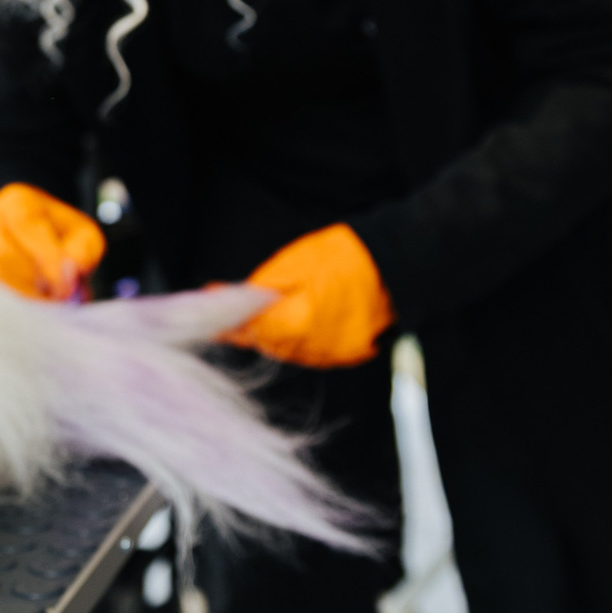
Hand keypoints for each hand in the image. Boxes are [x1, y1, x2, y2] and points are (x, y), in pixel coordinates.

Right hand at [0, 183, 105, 300]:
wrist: (43, 240)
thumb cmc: (63, 237)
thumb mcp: (84, 235)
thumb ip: (82, 251)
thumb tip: (69, 273)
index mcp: (19, 201)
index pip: (25, 225)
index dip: (46, 257)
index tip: (66, 286)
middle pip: (5, 252)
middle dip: (35, 279)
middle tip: (60, 296)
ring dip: (25, 292)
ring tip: (49, 297)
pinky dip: (13, 298)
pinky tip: (32, 301)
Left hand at [223, 224, 394, 367]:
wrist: (395, 263)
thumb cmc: (342, 257)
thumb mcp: (293, 265)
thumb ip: (259, 291)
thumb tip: (226, 301)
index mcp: (296, 325)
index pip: (252, 333)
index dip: (231, 326)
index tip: (216, 322)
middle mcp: (313, 348)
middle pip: (270, 345)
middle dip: (256, 328)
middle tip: (244, 310)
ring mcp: (333, 355)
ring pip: (291, 350)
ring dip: (279, 334)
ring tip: (285, 307)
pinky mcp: (350, 355)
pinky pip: (316, 351)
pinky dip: (305, 338)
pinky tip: (307, 316)